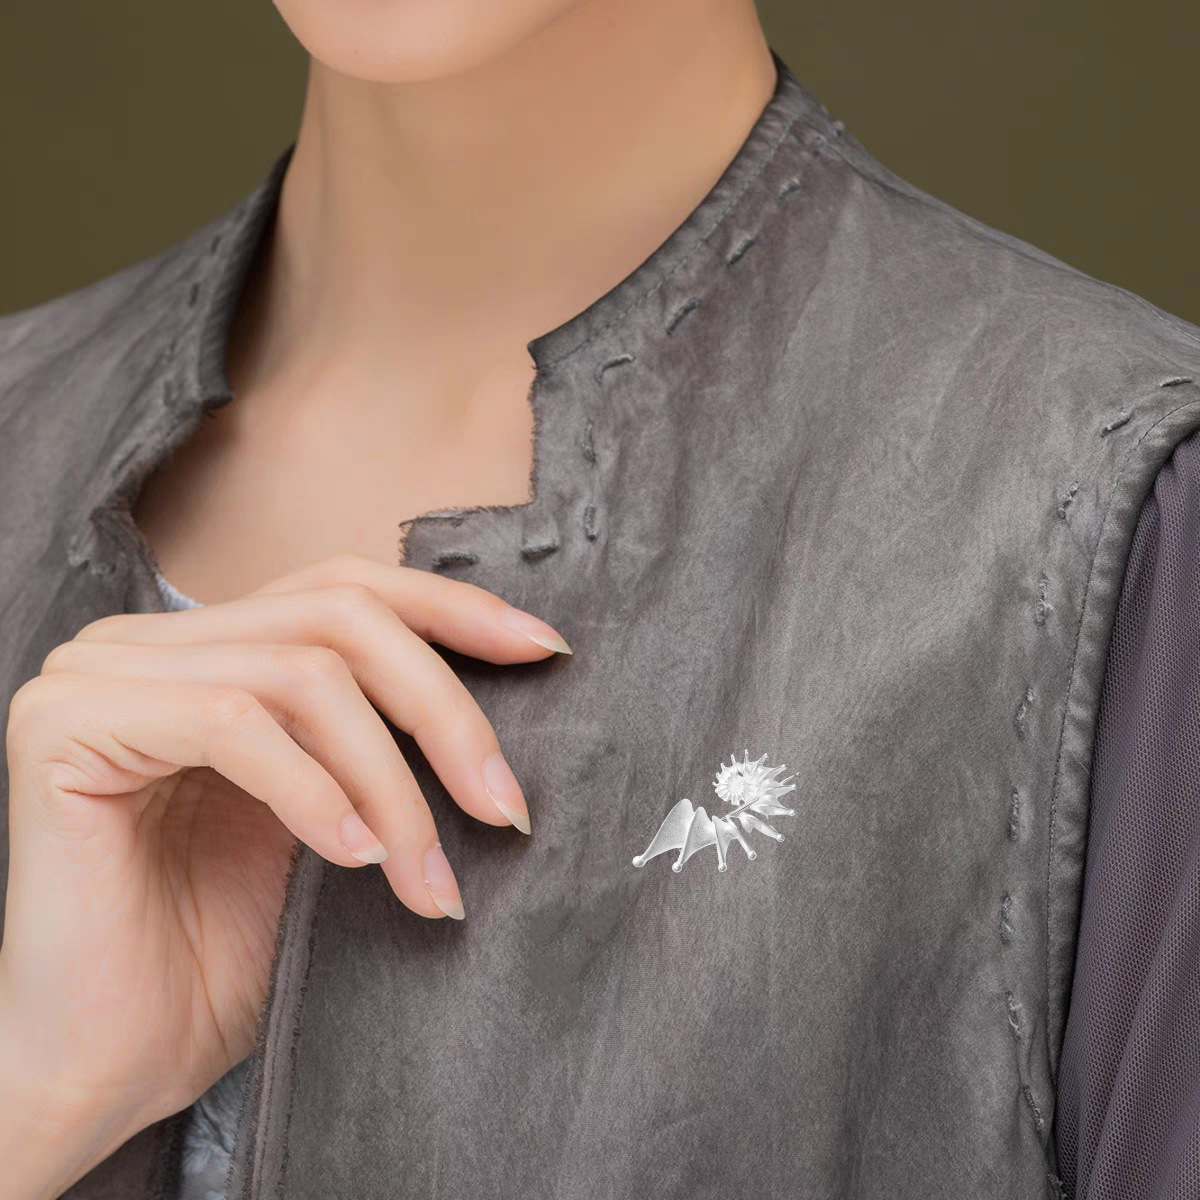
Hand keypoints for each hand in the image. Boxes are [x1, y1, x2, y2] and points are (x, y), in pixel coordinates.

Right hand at [0, 554, 570, 1196]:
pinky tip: (354, 860)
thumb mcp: (333, 818)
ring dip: (392, 781)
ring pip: (301, 675)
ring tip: (429, 877)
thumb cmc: (221, 952)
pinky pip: (233, 723)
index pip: (346, 588)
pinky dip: (316, 791)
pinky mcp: (65, 724)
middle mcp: (150, 642)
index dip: (451, 609)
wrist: (108, 1065)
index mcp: (211, 649)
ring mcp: (100, 673)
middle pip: (338, 617)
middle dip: (443, 710)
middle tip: (503, 807)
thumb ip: (377, 739)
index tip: (542, 651)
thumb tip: (508, 684)